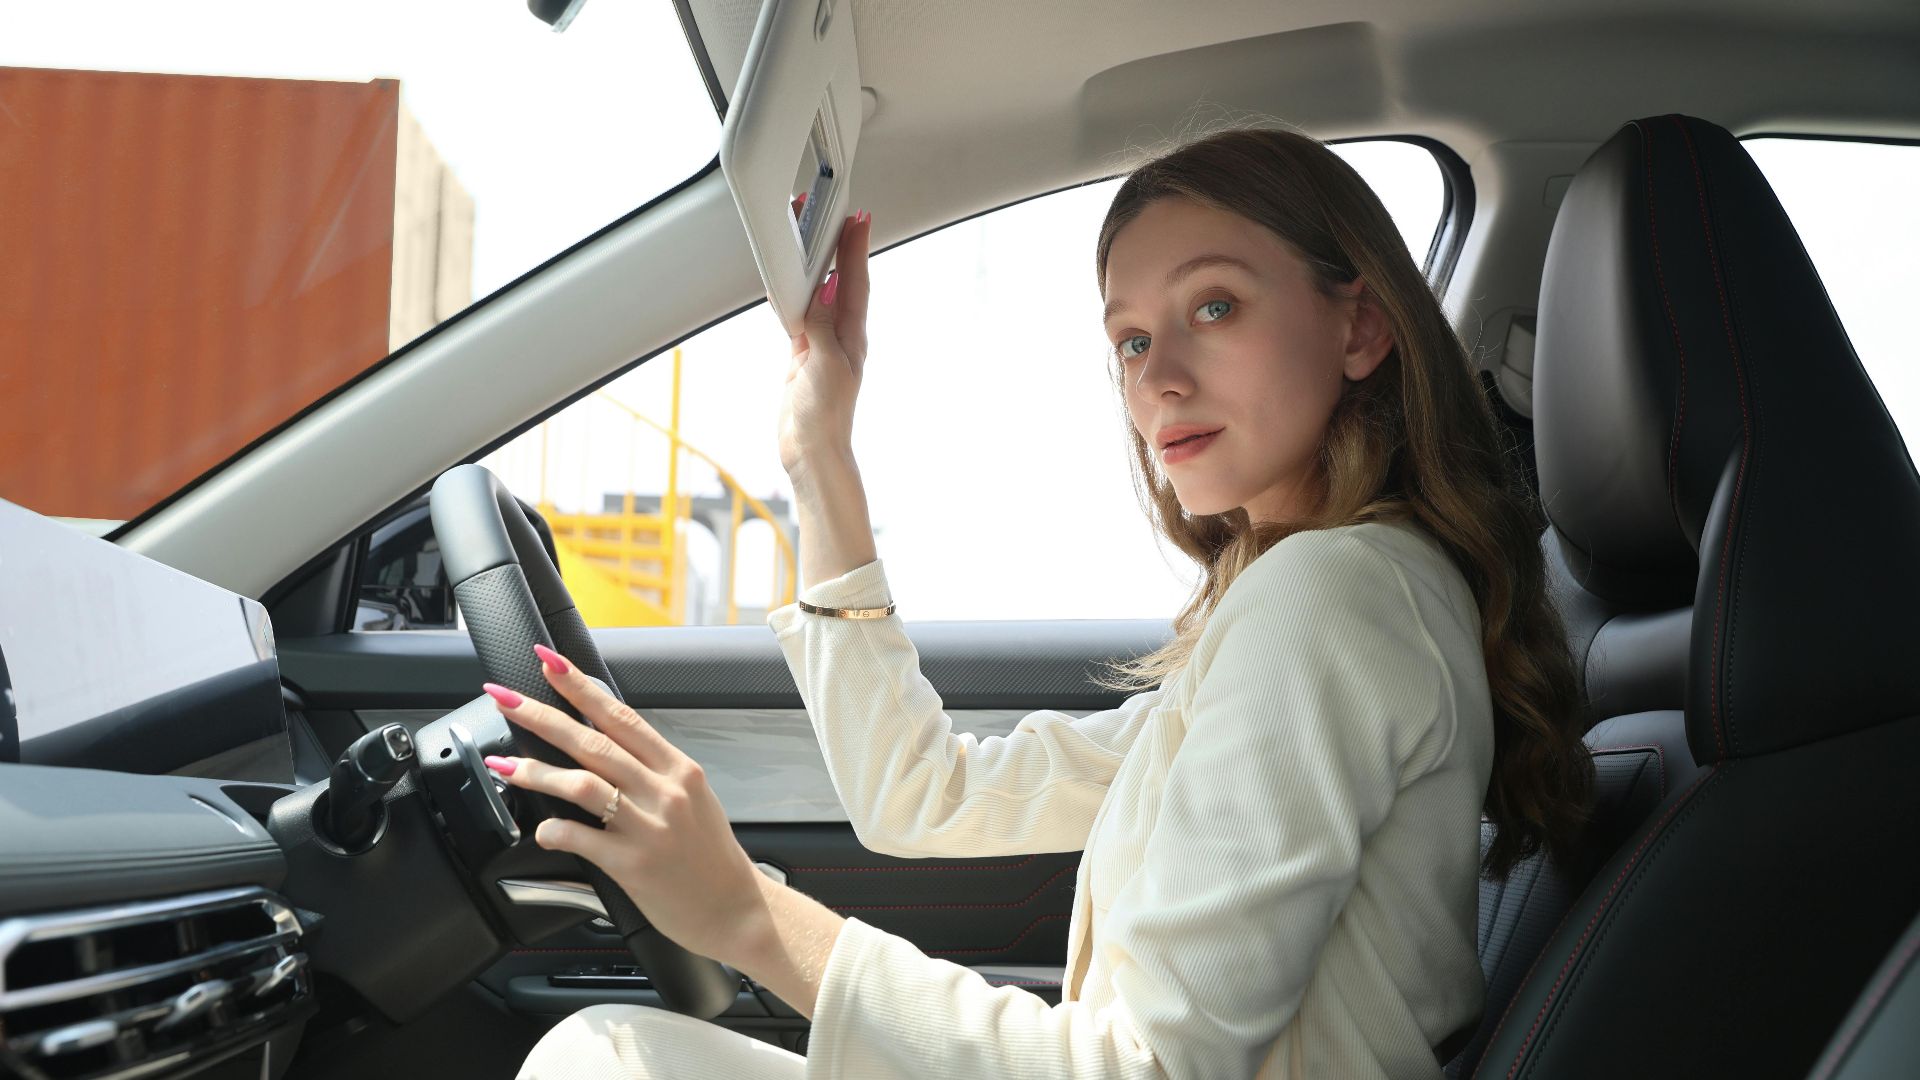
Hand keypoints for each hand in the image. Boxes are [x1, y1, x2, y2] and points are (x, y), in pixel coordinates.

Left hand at [479, 644, 767, 968]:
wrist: (737, 909)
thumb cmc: (710, 858)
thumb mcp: (693, 799)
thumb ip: (653, 772)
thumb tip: (607, 746)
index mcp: (678, 769)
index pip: (621, 716)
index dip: (581, 687)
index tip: (551, 663)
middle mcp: (663, 791)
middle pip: (593, 741)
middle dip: (543, 715)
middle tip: (507, 697)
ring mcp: (648, 826)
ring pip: (582, 784)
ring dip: (535, 771)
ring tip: (503, 764)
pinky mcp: (632, 864)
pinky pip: (581, 837)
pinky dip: (554, 829)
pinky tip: (540, 829)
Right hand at [778, 210, 871, 477]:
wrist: (812, 451)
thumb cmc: (826, 415)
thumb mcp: (825, 364)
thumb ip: (822, 325)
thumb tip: (824, 290)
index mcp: (852, 335)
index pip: (855, 281)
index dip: (855, 248)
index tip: (857, 217)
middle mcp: (840, 335)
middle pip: (837, 281)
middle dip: (835, 248)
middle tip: (830, 215)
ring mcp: (821, 345)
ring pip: (816, 295)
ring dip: (813, 267)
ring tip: (808, 238)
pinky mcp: (802, 356)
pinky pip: (797, 316)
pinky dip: (791, 296)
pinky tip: (784, 285)